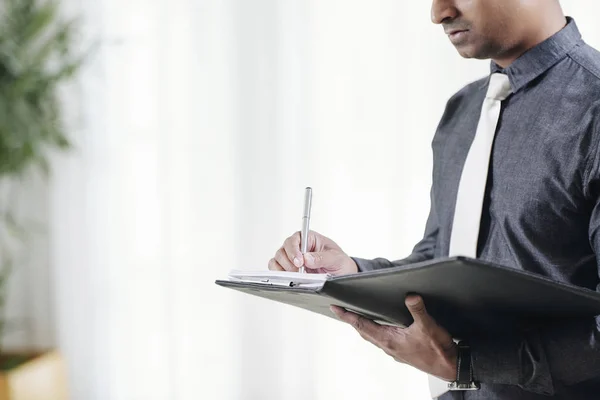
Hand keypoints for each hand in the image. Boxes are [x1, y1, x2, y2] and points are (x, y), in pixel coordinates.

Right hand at [268, 231, 357, 275]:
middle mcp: (298, 247)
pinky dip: (280, 275)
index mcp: (309, 238)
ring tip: (297, 276)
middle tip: (299, 272)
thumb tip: (307, 258)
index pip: (295, 239)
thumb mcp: (336, 259)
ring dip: (284, 270)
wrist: (342, 275)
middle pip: (282, 250)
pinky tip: (290, 280)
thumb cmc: (339, 262)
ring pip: (277, 260)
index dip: (294, 250)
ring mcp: (291, 258)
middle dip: (289, 263)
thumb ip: (322, 258)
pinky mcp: (288, 269)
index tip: (299, 262)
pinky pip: (276, 270)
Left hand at [331, 295, 456, 380]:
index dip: (347, 316)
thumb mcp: (428, 327)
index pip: (361, 325)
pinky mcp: (402, 351)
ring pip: (372, 336)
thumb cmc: (438, 351)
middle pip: (363, 331)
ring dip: (363, 326)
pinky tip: (381, 327)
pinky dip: (375, 331)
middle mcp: (388, 346)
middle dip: (351, 320)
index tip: (335, 308)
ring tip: (356, 316)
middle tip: (341, 310)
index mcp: (389, 340)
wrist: (450, 367)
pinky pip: (382, 340)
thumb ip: (418, 310)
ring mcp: (394, 350)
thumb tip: (410, 296)